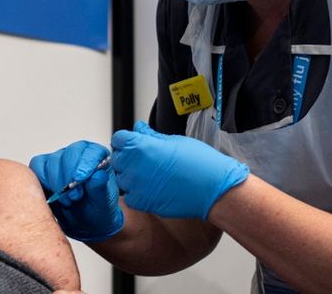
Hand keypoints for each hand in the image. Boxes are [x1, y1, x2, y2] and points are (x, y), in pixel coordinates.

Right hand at [29, 140, 123, 241]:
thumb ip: (100, 188)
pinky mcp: (43, 168)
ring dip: (58, 183)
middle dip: (70, 175)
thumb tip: (98, 175)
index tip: (81, 179)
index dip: (85, 163)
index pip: (91, 151)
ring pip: (53, 161)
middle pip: (70, 153)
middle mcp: (78, 154)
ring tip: (67, 201)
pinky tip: (53, 195)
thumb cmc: (96, 209)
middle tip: (75, 196)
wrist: (84, 222)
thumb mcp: (103, 203)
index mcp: (97, 157)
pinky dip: (43, 182)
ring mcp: (60, 160)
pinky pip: (37, 167)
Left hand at [110, 120, 248, 219]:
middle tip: (145, 160)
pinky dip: (136, 193)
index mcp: (141, 146)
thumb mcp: (174, 141)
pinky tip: (151, 188)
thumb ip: (151, 136)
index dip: (126, 140)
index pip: (118, 139)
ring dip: (130, 176)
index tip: (134, 143)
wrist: (214, 189)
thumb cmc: (199, 162)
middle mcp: (134, 166)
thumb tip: (138, 128)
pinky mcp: (142, 203)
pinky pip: (129, 196)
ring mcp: (136, 186)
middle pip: (117, 158)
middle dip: (127, 157)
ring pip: (121, 178)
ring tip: (151, 175)